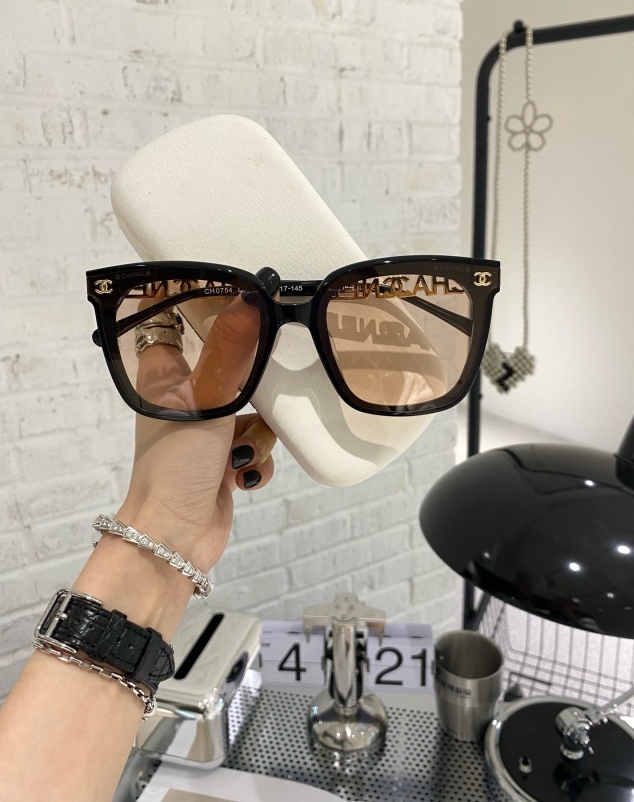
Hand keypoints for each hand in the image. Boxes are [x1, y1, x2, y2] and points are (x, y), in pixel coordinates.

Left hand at [117, 292, 275, 569]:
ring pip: (252, 411)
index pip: (176, 324)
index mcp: (164, 376)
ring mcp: (205, 432)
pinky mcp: (223, 461)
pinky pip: (257, 446)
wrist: (174, 540)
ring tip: (240, 454)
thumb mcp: (208, 401)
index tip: (240, 297)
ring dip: (256, 435)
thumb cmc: (177, 465)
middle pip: (230, 368)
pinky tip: (244, 475)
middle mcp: (185, 399)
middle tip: (265, 388)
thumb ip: (232, 351)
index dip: (203, 309)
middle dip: (254, 385)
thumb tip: (252, 298)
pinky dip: (256, 461)